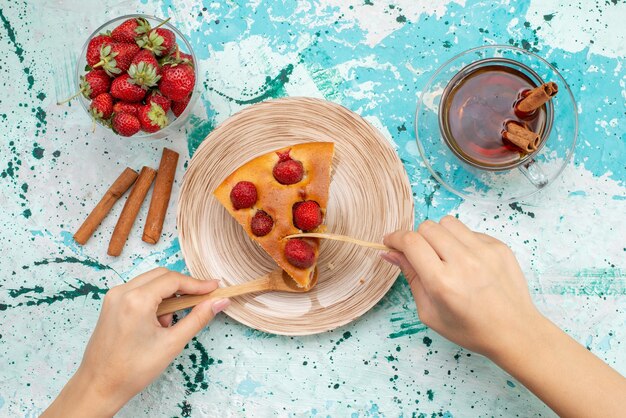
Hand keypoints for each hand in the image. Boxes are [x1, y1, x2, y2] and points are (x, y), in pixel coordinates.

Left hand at [42, 268, 229, 417]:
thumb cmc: (132, 370)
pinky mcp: (111, 303)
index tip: (214, 288)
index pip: (174, 280)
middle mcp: (122, 292)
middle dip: (183, 286)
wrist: (99, 386)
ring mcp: (114, 296)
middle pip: (162, 275)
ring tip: (171, 323)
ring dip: (168, 294)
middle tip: (202, 300)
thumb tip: (218, 302)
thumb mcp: (172, 344)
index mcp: (136, 300)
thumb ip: (198, 318)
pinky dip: (154, 299)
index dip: (197, 283)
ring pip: (150, 281)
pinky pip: (139, 290)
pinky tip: (157, 322)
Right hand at [383, 216, 625, 417]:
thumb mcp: (430, 312)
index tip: (390, 242)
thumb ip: (410, 277)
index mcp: (442, 282)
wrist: (514, 332)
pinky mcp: (499, 247)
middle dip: (417, 239)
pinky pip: (469, 231)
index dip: (395, 238)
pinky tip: (467, 263)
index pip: (411, 242)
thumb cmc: (469, 328)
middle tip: (421, 256)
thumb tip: (390, 253)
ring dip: (439, 235)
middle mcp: (463, 262)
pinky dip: (461, 242)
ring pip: (447, 223)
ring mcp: (484, 252)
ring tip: (445, 256)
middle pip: (427, 228)